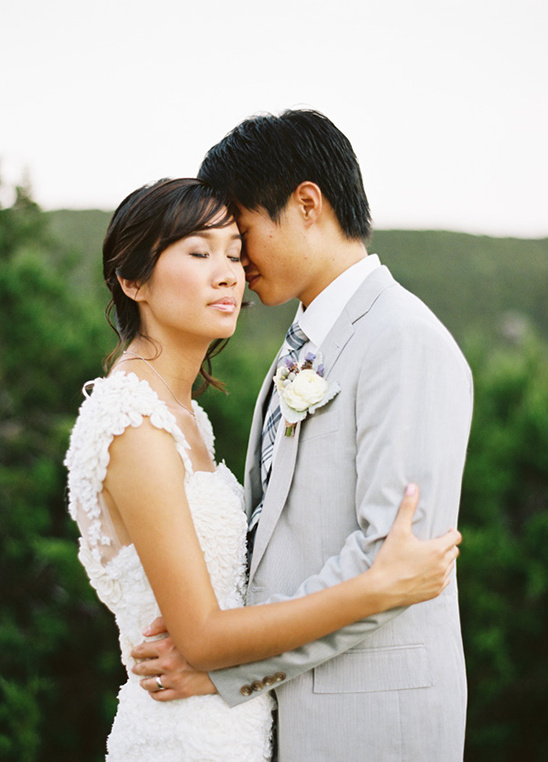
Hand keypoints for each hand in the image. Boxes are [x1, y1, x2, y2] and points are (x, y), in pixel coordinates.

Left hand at [130, 617, 216, 700]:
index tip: (134, 652)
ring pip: (150, 684)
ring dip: (143, 682)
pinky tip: (153, 691)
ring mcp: (173, 679)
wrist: (224, 657)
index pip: (142, 650)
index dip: (136, 651)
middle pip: (144, 668)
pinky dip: (154, 694)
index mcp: (166, 647)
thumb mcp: (183, 626)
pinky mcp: (181, 691)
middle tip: (135, 667)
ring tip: (142, 681)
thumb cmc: (203, 638)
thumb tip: (144, 632)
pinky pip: (160, 696)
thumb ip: (162, 624)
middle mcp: (167, 664)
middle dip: (137, 667)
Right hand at [371, 484, 461, 607]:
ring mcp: (440, 581)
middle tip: (434, 541)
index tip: (443, 530)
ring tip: (430, 556)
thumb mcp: (398, 531)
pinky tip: (428, 571)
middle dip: (447, 545)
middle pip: (454, 551)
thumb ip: (407, 508)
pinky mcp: (434, 593)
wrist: (382, 589)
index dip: (451, 531)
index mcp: (438, 550)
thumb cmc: (390, 559)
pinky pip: (444, 581)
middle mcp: (443, 566)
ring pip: (450, 566)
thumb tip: (413, 486)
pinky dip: (440, 574)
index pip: (456, 537)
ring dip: (444, 560)